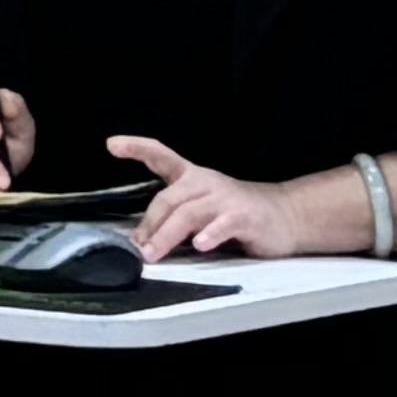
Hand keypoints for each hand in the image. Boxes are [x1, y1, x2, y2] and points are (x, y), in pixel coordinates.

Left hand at [111, 135, 333, 261]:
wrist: (285, 216)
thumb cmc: (237, 213)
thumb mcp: (202, 208)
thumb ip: (175, 218)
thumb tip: (141, 241)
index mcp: (193, 177)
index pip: (161, 155)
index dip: (136, 147)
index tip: (112, 144)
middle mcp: (206, 183)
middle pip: (169, 199)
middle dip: (150, 224)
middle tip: (137, 248)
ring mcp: (225, 199)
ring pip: (189, 213)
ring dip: (168, 234)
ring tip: (153, 253)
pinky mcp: (245, 217)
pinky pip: (223, 225)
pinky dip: (210, 234)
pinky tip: (200, 245)